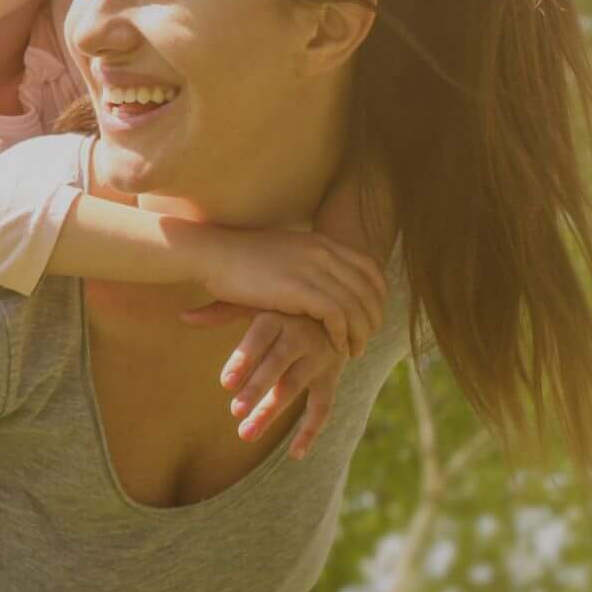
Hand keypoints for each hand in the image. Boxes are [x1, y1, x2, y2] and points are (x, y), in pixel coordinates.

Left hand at [182, 309, 349, 459]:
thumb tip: (183, 317)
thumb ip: (222, 312)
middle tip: (235, 411)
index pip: (259, 338)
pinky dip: (311, 430)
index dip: (243, 359)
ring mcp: (319, 358)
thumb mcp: (256, 303)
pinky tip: (295, 454)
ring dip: (272, 411)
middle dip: (256, 390)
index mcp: (278, 316)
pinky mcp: (331, 376)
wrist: (337, 308)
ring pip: (295, 388)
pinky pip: (323, 406)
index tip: (225, 383)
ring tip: (246, 433)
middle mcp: (301, 336)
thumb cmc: (283, 306)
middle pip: (277, 365)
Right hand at [193, 227, 384, 358]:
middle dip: (373, 318)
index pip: (371, 268)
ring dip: (360, 332)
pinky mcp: (300, 289)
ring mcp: (314, 269)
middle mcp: (324, 253)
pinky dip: (341, 334)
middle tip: (367, 338)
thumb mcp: (284, 252)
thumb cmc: (240, 256)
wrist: (213, 253)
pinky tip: (336, 347)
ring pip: (356, 306)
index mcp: (323, 242)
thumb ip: (307, 261)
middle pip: (369, 290)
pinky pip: (337, 316)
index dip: (379, 295)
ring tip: (355, 349)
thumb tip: (318, 275)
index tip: (373, 315)